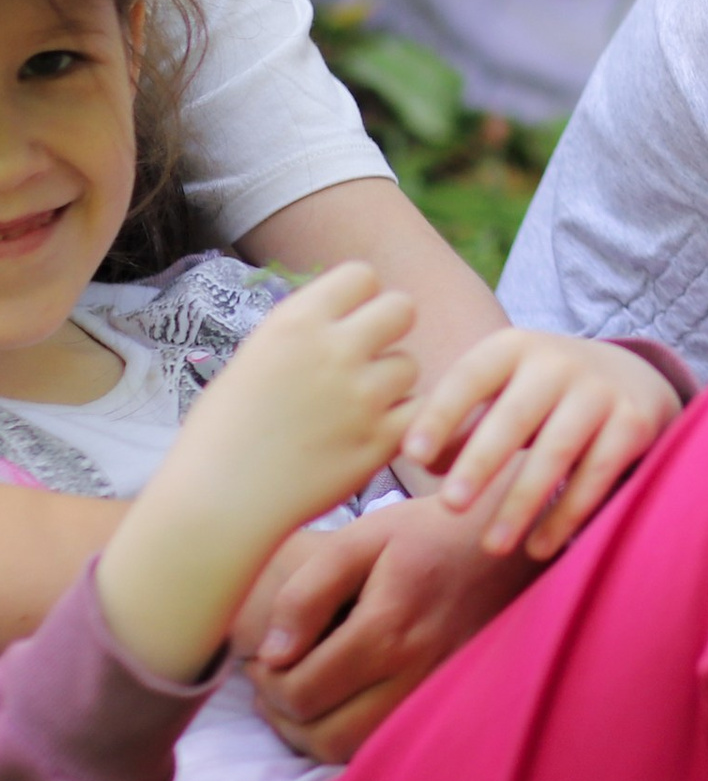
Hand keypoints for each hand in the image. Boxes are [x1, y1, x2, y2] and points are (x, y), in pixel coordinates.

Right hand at [162, 264, 419, 537]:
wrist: (215, 505)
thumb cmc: (221, 436)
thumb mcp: (252, 362)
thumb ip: (301, 336)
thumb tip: (340, 317)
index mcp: (294, 324)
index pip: (361, 275)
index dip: (360, 298)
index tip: (349, 322)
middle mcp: (333, 351)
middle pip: (402, 308)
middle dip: (390, 329)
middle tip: (368, 358)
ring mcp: (362, 396)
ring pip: (410, 365)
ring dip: (391, 383)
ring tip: (354, 409)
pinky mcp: (380, 440)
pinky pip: (418, 411)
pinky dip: (401, 422)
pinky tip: (369, 435)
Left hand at [238, 494, 534, 761]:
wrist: (517, 537)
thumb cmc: (434, 532)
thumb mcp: (364, 537)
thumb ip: (308, 592)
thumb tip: (272, 654)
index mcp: (389, 627)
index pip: (301, 692)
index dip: (266, 682)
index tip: (263, 657)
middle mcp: (417, 670)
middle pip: (324, 734)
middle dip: (283, 715)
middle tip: (275, 681)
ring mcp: (439, 690)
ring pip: (356, 749)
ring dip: (313, 734)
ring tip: (301, 696)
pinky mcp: (453, 698)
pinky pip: (389, 740)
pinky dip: (353, 734)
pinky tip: (342, 701)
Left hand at [402, 331, 679, 557]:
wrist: (633, 376)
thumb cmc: (542, 396)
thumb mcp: (501, 393)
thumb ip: (461, 425)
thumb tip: (425, 464)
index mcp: (514, 348)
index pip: (470, 378)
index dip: (441, 415)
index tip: (412, 455)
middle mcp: (558, 362)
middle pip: (514, 416)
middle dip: (481, 462)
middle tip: (450, 506)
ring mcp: (600, 391)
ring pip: (557, 451)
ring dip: (522, 501)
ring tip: (492, 546)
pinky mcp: (634, 423)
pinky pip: (597, 474)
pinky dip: (567, 513)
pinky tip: (540, 546)